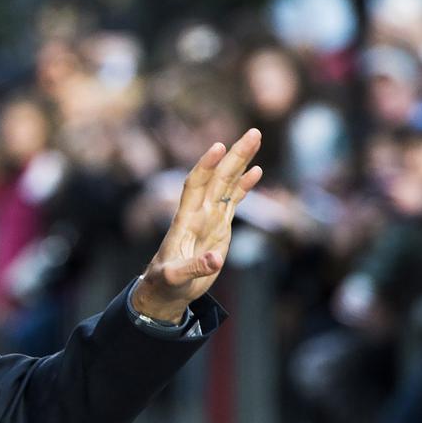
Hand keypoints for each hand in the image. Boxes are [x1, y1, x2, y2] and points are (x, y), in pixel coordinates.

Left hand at [133, 128, 263, 321]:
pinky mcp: (219, 228)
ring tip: (255, 138)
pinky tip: (256, 171)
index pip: (195, 186)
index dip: (205, 167)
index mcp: (185, 222)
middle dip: (234, 156)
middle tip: (253, 133)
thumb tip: (215, 260)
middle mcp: (198, 215)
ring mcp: (209, 219)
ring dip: (240, 162)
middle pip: (217, 179)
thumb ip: (194, 268)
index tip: (218, 147)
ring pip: (226, 185)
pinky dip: (243, 187)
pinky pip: (232, 202)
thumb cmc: (165, 284)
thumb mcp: (175, 278)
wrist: (166, 290)